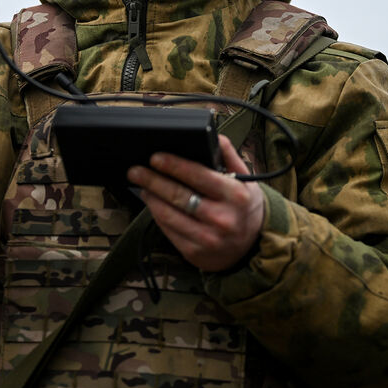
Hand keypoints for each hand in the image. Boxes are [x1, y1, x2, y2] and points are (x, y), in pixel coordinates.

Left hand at [126, 135, 265, 271]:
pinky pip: (168, 230)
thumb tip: (213, 135)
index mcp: (235, 196)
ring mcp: (207, 238)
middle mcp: (222, 219)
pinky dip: (157, 214)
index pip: (199, 176)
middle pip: (179, 195)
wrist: (252, 245)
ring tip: (143, 185)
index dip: (174, 165)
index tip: (156, 157)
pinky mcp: (194, 252)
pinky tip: (153, 203)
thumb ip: (229, 156)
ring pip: (169, 214)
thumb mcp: (245, 180)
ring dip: (151, 197)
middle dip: (153, 180)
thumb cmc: (243, 206)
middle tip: (136, 170)